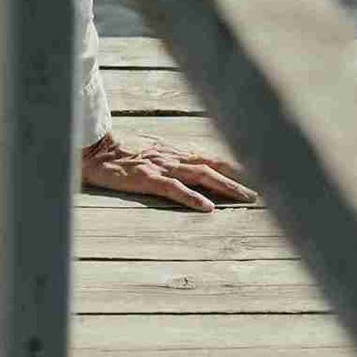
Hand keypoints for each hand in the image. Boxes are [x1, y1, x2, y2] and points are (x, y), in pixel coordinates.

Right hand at [81, 132, 256, 212]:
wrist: (92, 149)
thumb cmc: (118, 154)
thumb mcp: (149, 155)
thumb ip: (170, 160)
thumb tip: (191, 170)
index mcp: (174, 153)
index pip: (211, 158)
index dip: (235, 168)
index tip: (259, 177)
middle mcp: (173, 157)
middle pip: (214, 166)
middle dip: (240, 179)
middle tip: (264, 192)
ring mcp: (161, 166)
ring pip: (201, 175)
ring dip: (227, 188)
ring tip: (247, 199)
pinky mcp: (147, 178)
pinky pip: (174, 188)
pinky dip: (192, 197)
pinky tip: (207, 208)